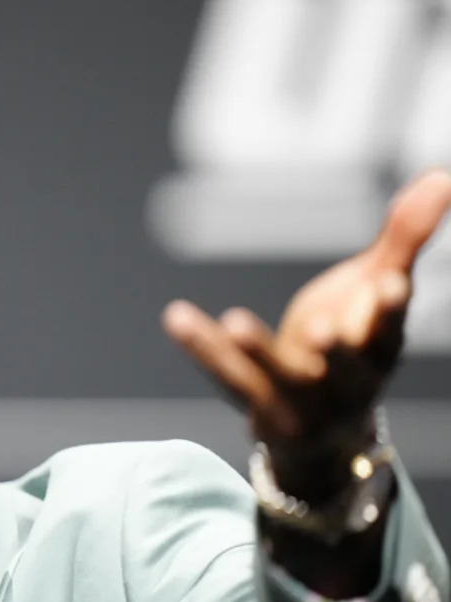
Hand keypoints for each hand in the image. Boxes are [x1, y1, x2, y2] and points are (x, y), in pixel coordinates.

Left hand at [163, 170, 450, 498]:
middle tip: (322, 330)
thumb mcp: (377, 288)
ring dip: (259, 352)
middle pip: (345, 367)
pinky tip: (176, 316)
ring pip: (279, 377)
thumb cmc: (353, 340)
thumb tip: (441, 175)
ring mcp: (300, 400)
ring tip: (238, 321)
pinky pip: (227, 376)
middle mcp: (346, 381)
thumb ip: (404, 238)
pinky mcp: (258, 408)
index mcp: (380, 348)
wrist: (321, 426)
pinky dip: (203, 346)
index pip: (389, 331)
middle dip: (337, 349)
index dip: (389, 310)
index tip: (390, 283)